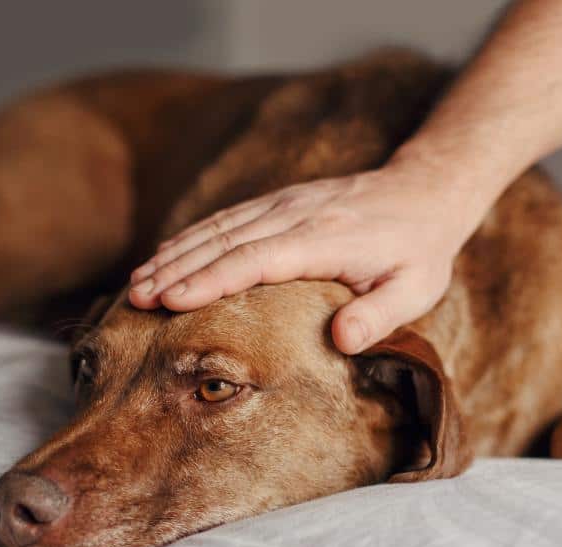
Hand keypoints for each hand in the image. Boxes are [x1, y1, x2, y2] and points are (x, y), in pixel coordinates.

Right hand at [128, 160, 483, 353]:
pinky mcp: (279, 201)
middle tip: (136, 299)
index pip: (255, 260)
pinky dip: (192, 238)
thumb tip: (342, 341)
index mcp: (324, 239)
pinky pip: (227, 219)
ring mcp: (284, 203)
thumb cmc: (420, 251)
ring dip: (175, 254)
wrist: (425, 190)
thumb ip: (380, 315)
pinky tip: (166, 256)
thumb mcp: (416, 289)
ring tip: (137, 284)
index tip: (171, 301)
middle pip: (224, 242)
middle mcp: (295, 215)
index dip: (210, 280)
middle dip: (176, 270)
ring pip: (218, 227)